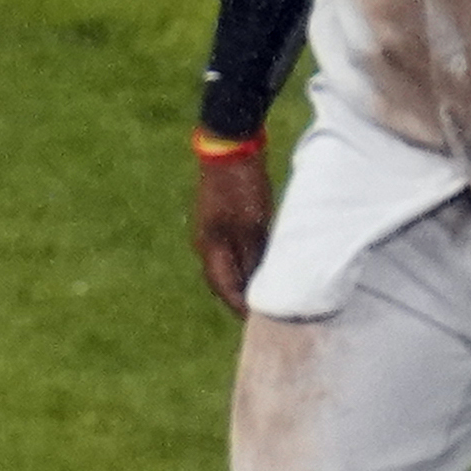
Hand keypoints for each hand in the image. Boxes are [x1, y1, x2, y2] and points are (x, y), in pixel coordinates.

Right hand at [193, 144, 270, 316]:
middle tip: (261, 312)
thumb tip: (257, 286)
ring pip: (228, 264)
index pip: (224, 287)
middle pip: (223, 279)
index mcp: (211, 247)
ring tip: (264, 290)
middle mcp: (207, 243)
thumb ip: (253, 256)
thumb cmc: (242, 188)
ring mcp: (213, 230)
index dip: (240, 306)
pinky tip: (261, 263)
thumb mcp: (253, 225)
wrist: (231, 149)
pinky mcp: (223, 218)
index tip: (256, 322)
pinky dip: (246, 261)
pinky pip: (233, 249)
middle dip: (240, 296)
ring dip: (244, 278)